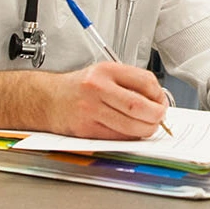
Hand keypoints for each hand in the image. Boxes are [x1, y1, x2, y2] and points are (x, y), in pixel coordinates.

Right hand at [46, 62, 167, 139]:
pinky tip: (131, 132)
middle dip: (156, 115)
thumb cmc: (78, 87)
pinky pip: (117, 137)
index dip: (159, 94)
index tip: (161, 101)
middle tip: (159, 117)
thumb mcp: (104, 73)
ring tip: (148, 126)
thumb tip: (156, 99)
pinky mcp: (86, 129)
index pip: (144, 81)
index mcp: (106, 71)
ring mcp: (91, 110)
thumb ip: (129, 82)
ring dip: (146, 129)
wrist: (48, 99)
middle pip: (139, 106)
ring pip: (130, 126)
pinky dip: (130, 137)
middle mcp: (98, 88)